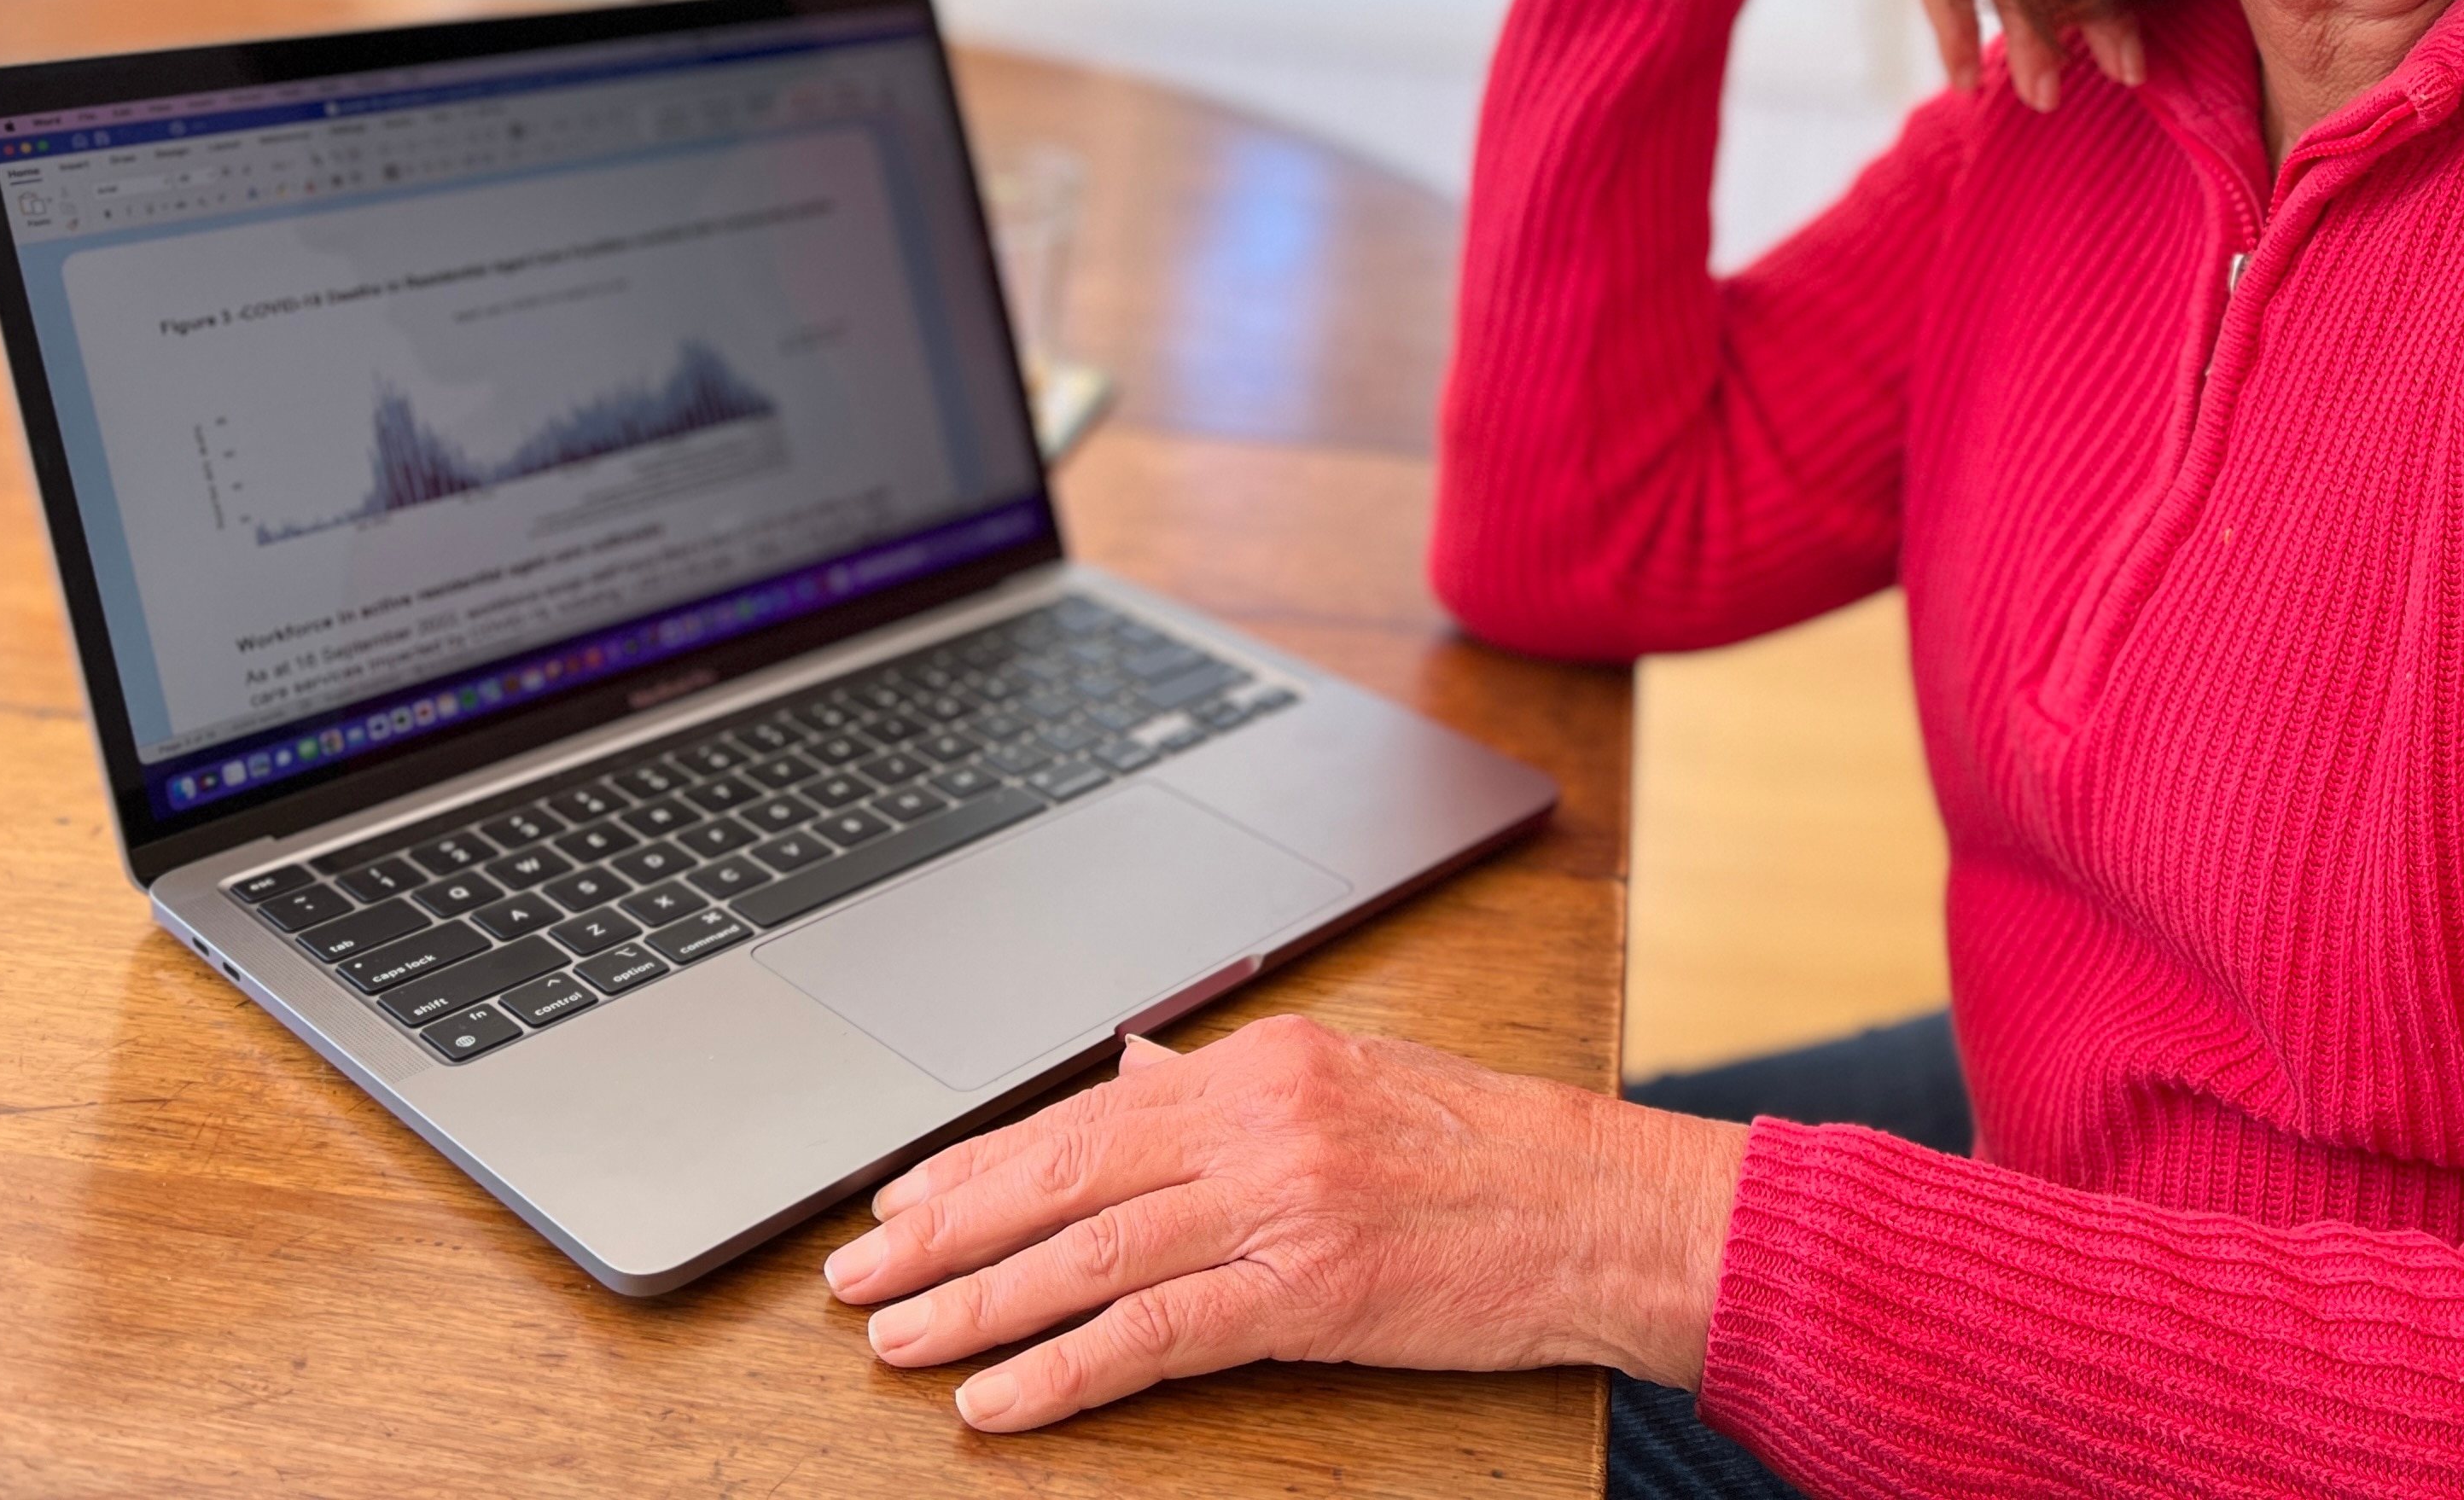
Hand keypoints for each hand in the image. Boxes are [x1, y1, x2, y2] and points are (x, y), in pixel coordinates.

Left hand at [822, 1016, 1750, 1432]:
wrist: (1607, 1210)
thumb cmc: (1490, 1152)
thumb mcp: (1355, 1080)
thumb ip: (1230, 1079)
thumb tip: (1128, 1063)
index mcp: (1265, 1063)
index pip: (1086, 1112)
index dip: (980, 1161)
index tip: (900, 1197)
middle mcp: (1261, 1118)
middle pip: (1065, 1175)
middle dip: (944, 1227)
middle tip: (855, 1272)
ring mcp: (1285, 1202)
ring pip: (1091, 1253)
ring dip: (977, 1302)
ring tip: (896, 1339)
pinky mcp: (1313, 1290)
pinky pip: (1160, 1334)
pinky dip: (1066, 1368)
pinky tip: (1002, 1399)